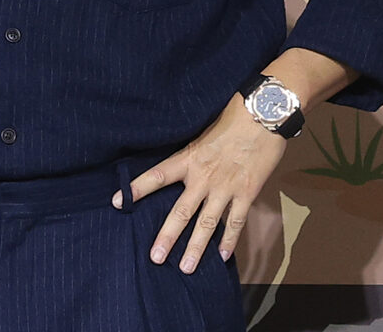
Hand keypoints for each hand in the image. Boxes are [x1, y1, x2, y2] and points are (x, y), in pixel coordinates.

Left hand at [116, 94, 285, 272]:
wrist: (265, 114)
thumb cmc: (235, 116)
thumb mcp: (206, 131)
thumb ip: (194, 152)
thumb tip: (184, 163)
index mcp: (190, 158)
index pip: (157, 175)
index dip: (137, 188)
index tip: (117, 201)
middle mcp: (204, 176)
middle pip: (181, 211)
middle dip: (167, 236)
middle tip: (155, 258)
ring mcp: (226, 187)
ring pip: (207, 223)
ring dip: (196, 247)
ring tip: (186, 268)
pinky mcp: (247, 192)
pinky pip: (236, 221)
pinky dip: (230, 239)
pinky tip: (224, 256)